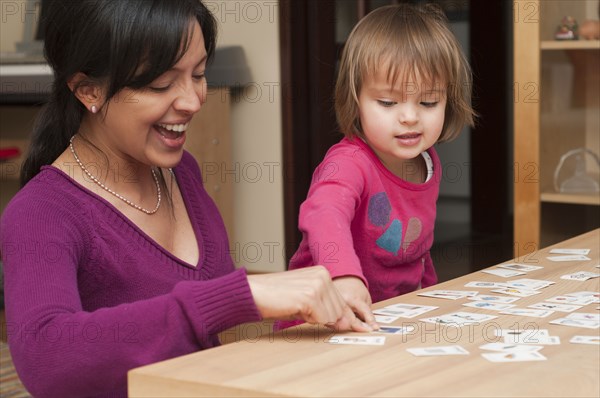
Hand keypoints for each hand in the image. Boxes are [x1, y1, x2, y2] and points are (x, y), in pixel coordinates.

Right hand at [247, 266, 372, 331]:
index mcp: (323, 273)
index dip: (345, 317)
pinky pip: (321, 320)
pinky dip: (310, 320)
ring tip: (297, 307)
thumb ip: (328, 308)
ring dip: (315, 319)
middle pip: (339, 311)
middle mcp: (323, 276)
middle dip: (326, 318)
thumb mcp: (307, 300)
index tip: (362, 328)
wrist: (254, 292)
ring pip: (332, 317)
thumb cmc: (278, 297)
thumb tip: (348, 324)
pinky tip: (295, 308)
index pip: (342, 301)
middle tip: (304, 311)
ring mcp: (317, 285)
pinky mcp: (310, 297)